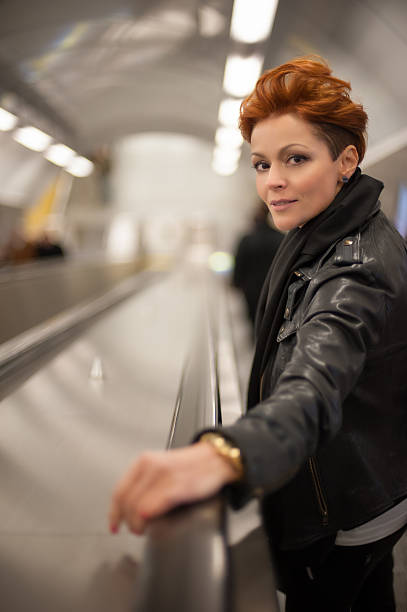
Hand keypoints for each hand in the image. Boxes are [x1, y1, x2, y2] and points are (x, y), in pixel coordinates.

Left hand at [109, 441, 238, 534]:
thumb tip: (129, 508)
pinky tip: (149, 520)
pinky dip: (148, 516)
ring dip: (137, 523)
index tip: (114, 525)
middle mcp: (151, 466)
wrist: (216, 459)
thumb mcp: (161, 468)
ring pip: (137, 506)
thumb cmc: (190, 467)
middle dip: (126, 520)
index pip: (119, 491)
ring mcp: (164, 476)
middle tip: (134, 529)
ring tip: (143, 529)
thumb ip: (145, 484)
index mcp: (144, 462)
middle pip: (126, 501)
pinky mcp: (178, 486)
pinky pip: (154, 505)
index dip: (114, 512)